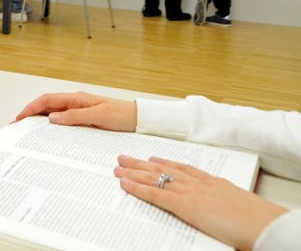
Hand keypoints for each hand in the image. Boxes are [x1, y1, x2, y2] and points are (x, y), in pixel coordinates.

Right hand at [14, 91, 135, 131]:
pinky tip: (48, 132)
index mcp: (76, 99)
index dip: (30, 108)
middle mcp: (75, 102)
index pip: (47, 100)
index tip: (19, 118)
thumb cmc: (122, 115)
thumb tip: (51, 117)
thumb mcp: (98, 115)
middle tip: (17, 125)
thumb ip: (74, 116)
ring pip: (53, 112)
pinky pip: (63, 120)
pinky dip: (51, 124)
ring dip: (39, 119)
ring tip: (28, 130)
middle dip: (30, 113)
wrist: (138, 119)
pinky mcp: (83, 118)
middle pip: (46, 105)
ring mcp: (78, 110)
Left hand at [115, 155, 286, 250]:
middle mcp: (199, 183)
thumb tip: (220, 210)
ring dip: (133, 172)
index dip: (165, 162)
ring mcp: (190, 192)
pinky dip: (137, 188)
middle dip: (142, 163)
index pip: (184, 169)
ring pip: (155, 178)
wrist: (262, 224)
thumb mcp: (239, 205)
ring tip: (118, 167)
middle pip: (164, 169)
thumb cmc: (256, 219)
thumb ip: (224, 204)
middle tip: (125, 157)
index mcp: (214, 183)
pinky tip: (124, 184)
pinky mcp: (183, 205)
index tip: (153, 158)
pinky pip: (155, 194)